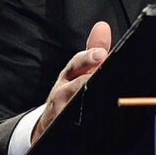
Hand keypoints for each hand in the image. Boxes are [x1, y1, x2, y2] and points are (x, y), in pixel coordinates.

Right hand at [31, 21, 111, 143]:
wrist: (49, 122)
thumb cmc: (70, 90)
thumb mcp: (79, 70)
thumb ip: (93, 50)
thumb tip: (102, 26)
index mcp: (69, 75)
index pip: (77, 64)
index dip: (89, 59)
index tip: (101, 54)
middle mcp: (62, 92)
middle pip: (77, 86)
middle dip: (89, 82)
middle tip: (103, 72)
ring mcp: (62, 111)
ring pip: (76, 106)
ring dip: (89, 102)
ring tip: (105, 96)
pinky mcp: (64, 128)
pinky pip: (76, 125)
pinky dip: (86, 122)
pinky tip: (100, 119)